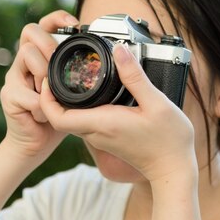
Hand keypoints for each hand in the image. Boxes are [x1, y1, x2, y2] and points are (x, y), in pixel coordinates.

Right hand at [0, 10, 78, 162]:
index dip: (57, 18)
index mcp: (41, 55)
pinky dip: (41, 105)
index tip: (75, 22)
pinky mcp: (10, 96)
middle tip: (60, 60)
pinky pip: (27, 93)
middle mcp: (24, 61)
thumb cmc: (60, 112)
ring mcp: (14, 77)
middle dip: (49, 42)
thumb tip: (115, 58)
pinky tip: (45, 115)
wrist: (37, 142)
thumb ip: (84, 72)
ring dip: (44, 72)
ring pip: (26, 54)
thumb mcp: (76, 88)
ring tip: (51, 90)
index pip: (44, 25)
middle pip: (30, 31)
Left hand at [39, 43, 196, 181]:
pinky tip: (90, 93)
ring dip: (64, 102)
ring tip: (71, 78)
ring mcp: (101, 138)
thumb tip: (119, 51)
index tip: (49, 77)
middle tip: (56, 71)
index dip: (46, 98)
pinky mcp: (107, 139)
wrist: (173, 169)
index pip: (58, 117)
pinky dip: (78, 108)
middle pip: (60, 117)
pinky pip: (84, 122)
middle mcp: (97, 133)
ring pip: (71, 120)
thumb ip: (135, 76)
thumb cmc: (168, 140)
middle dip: (51, 95)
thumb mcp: (157, 102)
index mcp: (103, 123)